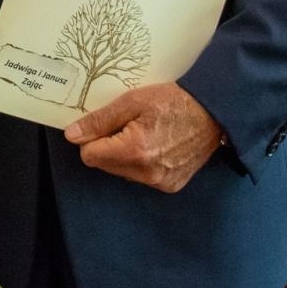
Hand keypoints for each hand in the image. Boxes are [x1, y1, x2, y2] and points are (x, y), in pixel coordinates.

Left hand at [63, 82, 223, 192]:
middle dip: (109, 147)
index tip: (107, 124)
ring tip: (145, 134)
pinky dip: (142, 164)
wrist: (214, 112)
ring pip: (122, 173)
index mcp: (135, 151)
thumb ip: (100, 120)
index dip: (93, 138)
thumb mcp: (132, 101)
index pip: (90, 156)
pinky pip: (141, 178)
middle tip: (129, 125)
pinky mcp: (171, 186)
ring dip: (125, 156)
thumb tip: (72, 135)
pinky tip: (157, 146)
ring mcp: (160, 183)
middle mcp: (147, 174)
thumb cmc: (174, 101)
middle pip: (105, 166)